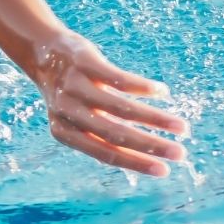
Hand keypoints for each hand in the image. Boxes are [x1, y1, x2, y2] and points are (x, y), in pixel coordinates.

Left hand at [33, 30, 187, 176]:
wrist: (42, 52)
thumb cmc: (69, 93)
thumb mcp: (78, 117)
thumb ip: (103, 134)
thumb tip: (144, 155)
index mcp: (65, 132)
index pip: (104, 153)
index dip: (135, 162)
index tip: (164, 171)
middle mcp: (67, 112)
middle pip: (115, 134)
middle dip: (150, 146)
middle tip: (180, 155)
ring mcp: (75, 86)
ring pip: (121, 108)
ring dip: (155, 119)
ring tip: (181, 127)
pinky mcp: (84, 62)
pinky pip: (118, 79)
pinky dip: (142, 87)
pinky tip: (161, 92)